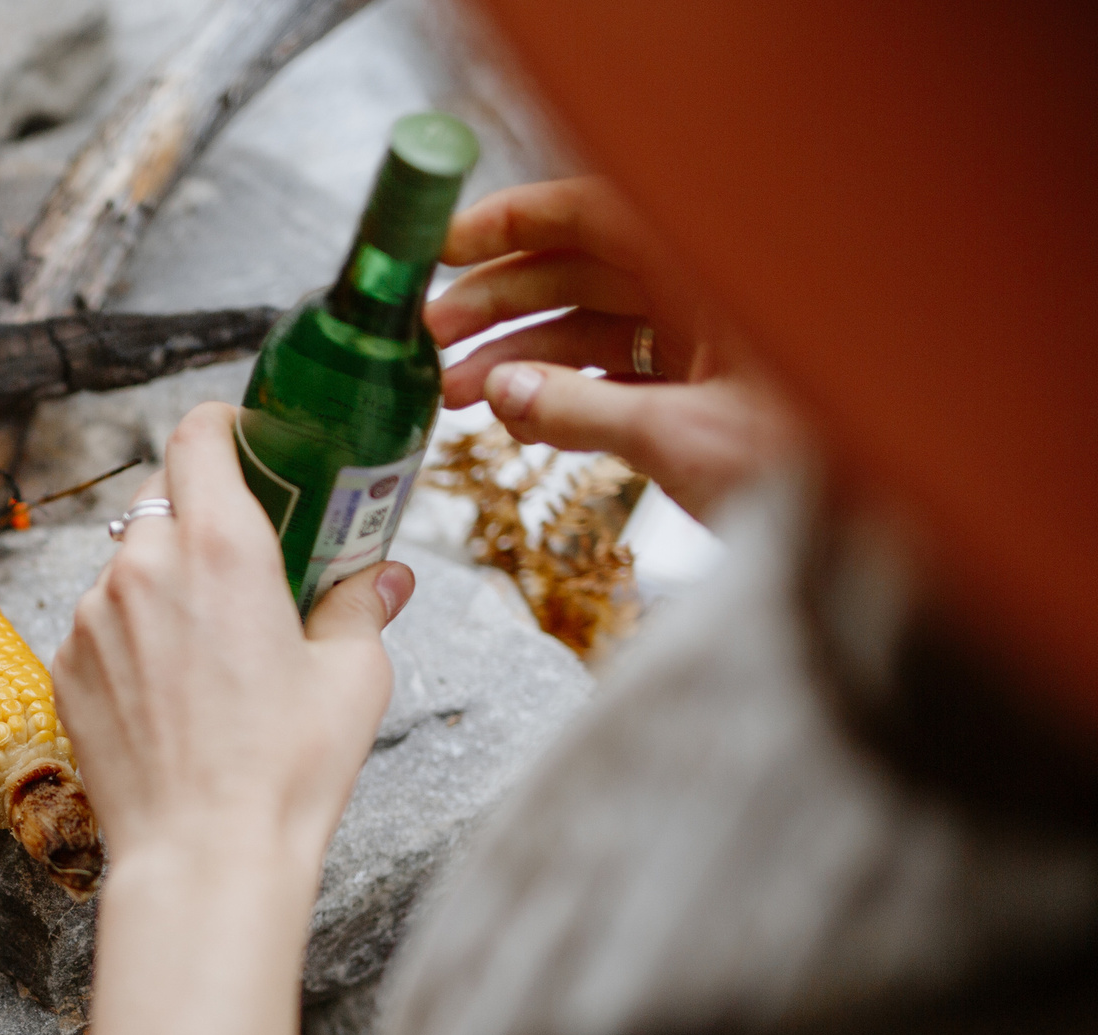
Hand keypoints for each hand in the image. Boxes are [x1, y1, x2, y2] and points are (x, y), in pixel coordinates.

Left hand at [56, 402, 410, 880]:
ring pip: (129, 565)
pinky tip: (174, 689)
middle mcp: (141, 566)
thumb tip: (382, 576)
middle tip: (250, 560)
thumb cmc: (285, 769)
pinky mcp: (65, 667)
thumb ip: (360, 605)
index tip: (250, 444)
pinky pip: (101, 624)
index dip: (224, 428)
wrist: (202, 855)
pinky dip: (134, 635)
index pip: (198, 435)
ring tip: (213, 644)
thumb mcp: (352, 676)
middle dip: (204, 515)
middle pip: (163, 498)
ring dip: (166, 582)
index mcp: (218, 545)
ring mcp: (92, 618)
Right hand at [424, 176, 797, 518]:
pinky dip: (567, 392)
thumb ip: (579, 411)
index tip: (444, 248)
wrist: (880, 541)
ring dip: (523, 356)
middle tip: (432, 334)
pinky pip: (621, 373)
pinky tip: (516, 418)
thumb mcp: (679, 438)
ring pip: (595, 327)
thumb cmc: (812, 476)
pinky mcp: (710, 390)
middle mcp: (709, 295)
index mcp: (711, 274)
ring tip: (456, 393)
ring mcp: (711, 343)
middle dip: (501, 302)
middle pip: (583, 271)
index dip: (512, 224)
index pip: (594, 215)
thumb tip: (502, 392)